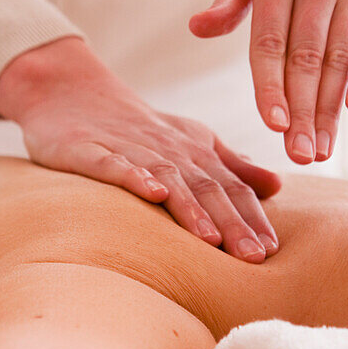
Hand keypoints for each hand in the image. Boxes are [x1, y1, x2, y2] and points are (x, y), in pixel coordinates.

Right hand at [0, 37, 281, 262]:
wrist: (70, 91)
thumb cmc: (137, 127)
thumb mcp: (190, 142)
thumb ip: (231, 166)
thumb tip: (276, 187)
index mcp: (196, 151)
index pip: (233, 187)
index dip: (254, 217)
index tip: (274, 251)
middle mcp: (170, 150)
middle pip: (208, 187)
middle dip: (233, 223)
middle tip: (255, 258)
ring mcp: (131, 148)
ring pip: (168, 178)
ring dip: (191, 209)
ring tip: (212, 240)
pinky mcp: (90, 149)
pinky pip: (114, 163)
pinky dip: (134, 176)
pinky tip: (152, 192)